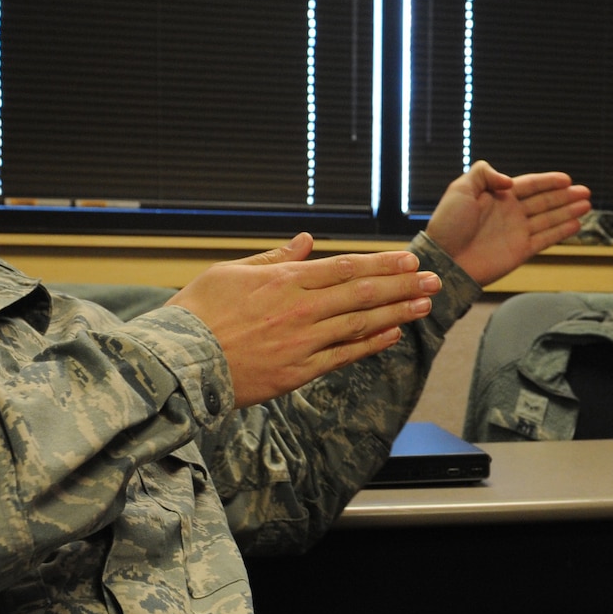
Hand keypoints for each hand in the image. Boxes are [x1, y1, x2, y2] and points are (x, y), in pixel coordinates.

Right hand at [165, 233, 440, 407]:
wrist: (180, 362)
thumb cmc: (197, 313)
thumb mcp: (231, 272)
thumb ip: (274, 257)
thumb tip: (304, 241)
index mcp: (284, 280)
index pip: (345, 268)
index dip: (381, 265)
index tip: (408, 261)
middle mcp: (301, 309)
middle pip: (362, 293)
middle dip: (402, 285)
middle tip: (433, 279)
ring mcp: (303, 341)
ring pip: (360, 323)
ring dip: (398, 312)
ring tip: (425, 304)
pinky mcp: (300, 371)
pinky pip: (345, 355)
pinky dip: (372, 343)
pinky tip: (394, 334)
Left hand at [425, 160, 590, 285]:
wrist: (445, 258)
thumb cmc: (448, 224)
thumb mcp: (460, 188)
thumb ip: (484, 174)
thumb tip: (511, 182)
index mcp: (498, 195)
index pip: (530, 185)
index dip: (549, 181)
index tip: (567, 179)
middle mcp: (511, 213)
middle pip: (545, 201)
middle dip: (565, 196)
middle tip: (585, 191)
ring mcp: (517, 232)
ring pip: (549, 218)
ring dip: (568, 211)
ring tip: (587, 204)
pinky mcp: (521, 251)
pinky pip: (546, 239)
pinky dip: (562, 232)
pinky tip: (577, 224)